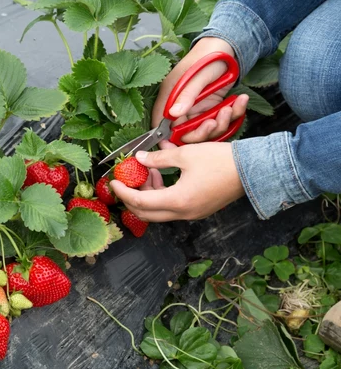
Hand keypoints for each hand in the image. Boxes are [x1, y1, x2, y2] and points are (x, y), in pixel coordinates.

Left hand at [110, 144, 244, 221]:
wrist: (255, 170)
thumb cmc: (222, 161)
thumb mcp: (186, 154)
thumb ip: (159, 158)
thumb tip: (139, 158)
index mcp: (177, 201)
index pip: (139, 202)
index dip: (123, 192)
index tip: (113, 181)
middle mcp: (184, 213)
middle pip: (146, 213)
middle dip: (132, 197)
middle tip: (127, 180)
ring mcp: (193, 214)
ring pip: (159, 211)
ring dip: (148, 194)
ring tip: (149, 171)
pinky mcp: (199, 210)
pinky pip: (173, 208)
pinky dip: (162, 195)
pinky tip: (164, 175)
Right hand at [152, 37, 247, 146]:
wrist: (229, 46)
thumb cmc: (208, 57)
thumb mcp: (197, 76)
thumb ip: (186, 96)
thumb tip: (172, 115)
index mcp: (170, 97)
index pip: (162, 125)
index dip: (167, 139)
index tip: (177, 147)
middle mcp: (182, 105)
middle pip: (185, 132)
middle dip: (201, 132)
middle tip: (213, 123)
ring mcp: (198, 107)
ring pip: (205, 129)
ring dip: (220, 123)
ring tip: (229, 108)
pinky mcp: (212, 107)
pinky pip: (221, 120)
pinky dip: (233, 114)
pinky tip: (240, 101)